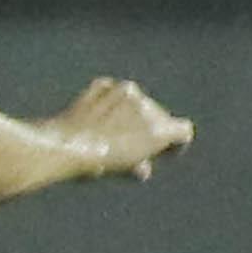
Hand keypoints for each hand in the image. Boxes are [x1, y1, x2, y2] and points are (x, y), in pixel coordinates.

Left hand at [50, 78, 192, 180]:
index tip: (163, 151)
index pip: (183, 130)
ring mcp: (124, 91)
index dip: (174, 143)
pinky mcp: (104, 84)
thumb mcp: (126, 168)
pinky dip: (109, 102)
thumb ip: (141, 164)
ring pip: (136, 102)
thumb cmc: (99, 161)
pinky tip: (97, 118)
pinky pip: (113, 92)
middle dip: (147, 128)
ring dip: (128, 113)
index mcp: (160, 128)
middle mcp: (147, 105)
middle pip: (158, 116)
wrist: (68, 144)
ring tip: (110, 132)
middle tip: (130, 145)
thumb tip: (142, 167)